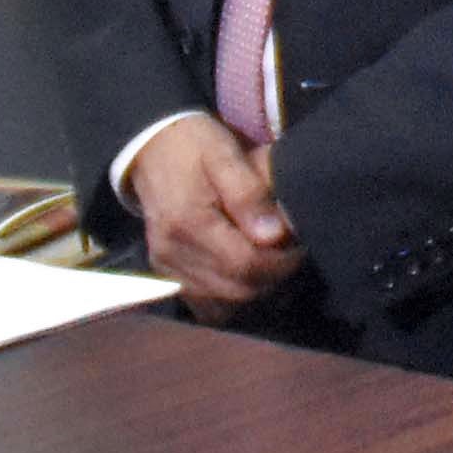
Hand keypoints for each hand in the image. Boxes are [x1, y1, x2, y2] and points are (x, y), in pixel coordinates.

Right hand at [124, 115, 307, 312]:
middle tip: (291, 256)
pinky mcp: (166, 275)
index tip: (301, 247)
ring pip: (222, 307)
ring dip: (254, 293)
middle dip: (272, 280)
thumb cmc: (195, 145)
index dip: (281, 264)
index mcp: (188, 222)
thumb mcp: (225, 154)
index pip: (245, 265)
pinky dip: (230, 299)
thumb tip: (274, 235)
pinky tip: (246, 276)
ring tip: (271, 265)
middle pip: (236, 292)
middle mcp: (173, 253)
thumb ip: (249, 193)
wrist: (151, 148)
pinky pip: (204, 307)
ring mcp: (166, 268)